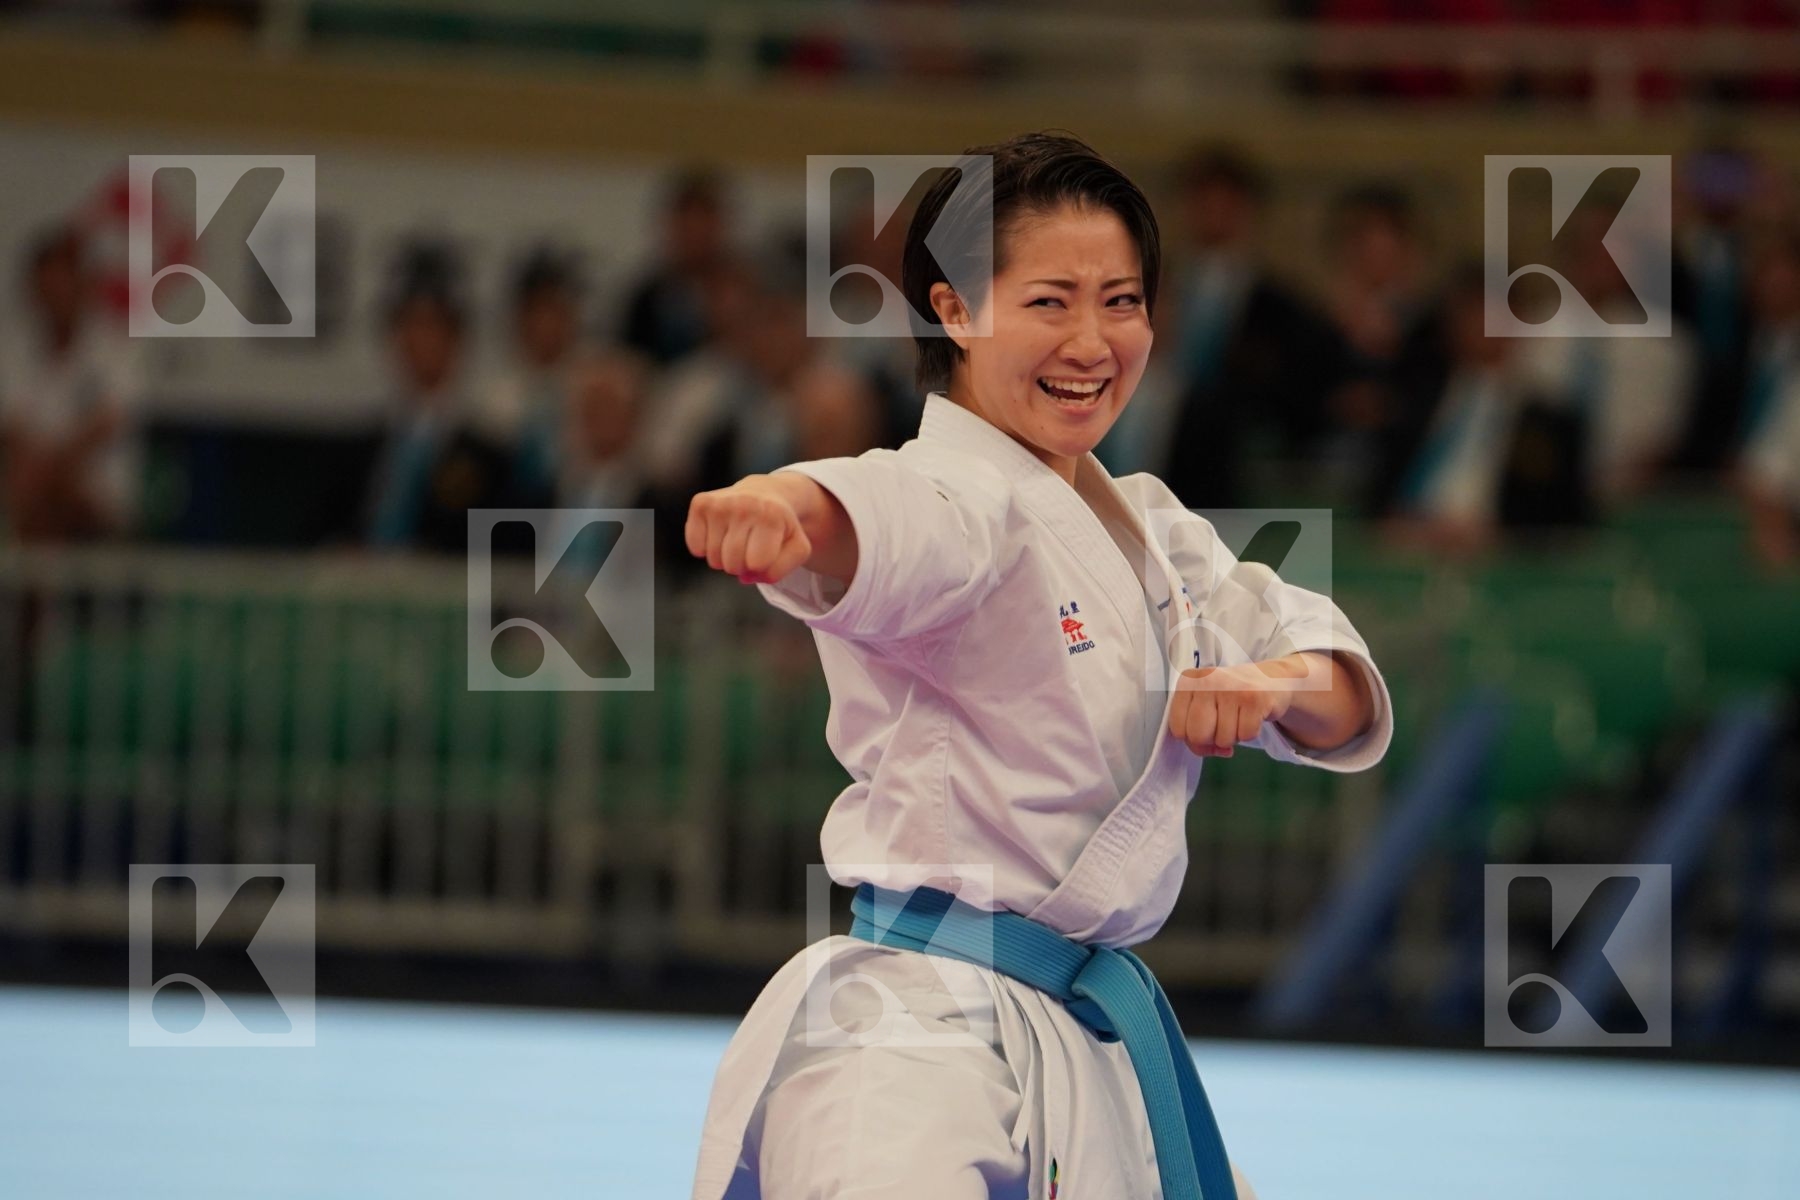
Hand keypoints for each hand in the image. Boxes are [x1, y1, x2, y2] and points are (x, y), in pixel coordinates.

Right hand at [685, 475, 814, 584]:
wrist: (763, 494)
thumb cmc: (780, 527)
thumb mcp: (796, 548)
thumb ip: (779, 570)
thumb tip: (745, 577)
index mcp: (772, 515)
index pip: (757, 564)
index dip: (761, 566)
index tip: (766, 551)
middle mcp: (744, 505)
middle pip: (733, 564)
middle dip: (742, 566)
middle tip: (749, 548)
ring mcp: (720, 503)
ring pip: (713, 559)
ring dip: (724, 559)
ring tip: (736, 541)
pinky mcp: (701, 503)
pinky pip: (695, 547)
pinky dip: (705, 550)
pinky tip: (719, 534)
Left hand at [1168, 661, 1296, 757]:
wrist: (1270, 679)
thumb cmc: (1231, 696)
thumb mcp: (1205, 705)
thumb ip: (1196, 730)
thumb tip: (1214, 751)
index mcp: (1188, 682)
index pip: (1177, 728)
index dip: (1193, 740)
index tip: (1206, 731)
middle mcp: (1207, 680)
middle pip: (1198, 736)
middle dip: (1212, 741)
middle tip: (1223, 726)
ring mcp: (1231, 688)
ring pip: (1223, 739)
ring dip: (1234, 736)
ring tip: (1239, 717)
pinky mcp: (1255, 698)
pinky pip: (1246, 736)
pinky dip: (1250, 733)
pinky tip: (1252, 716)